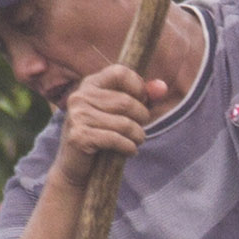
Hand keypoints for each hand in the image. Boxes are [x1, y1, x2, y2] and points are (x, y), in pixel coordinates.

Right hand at [53, 60, 171, 166]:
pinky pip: (116, 139)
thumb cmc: (101, 135)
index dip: (138, 87)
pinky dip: (129, 147)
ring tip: (136, 141)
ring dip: (138, 136)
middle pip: (126, 102)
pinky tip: (130, 151)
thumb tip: (163, 87)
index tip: (142, 102)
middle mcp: (80, 97)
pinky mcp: (79, 136)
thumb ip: (143, 97)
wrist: (75, 166)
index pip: (120, 72)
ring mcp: (77, 116)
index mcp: (90, 84)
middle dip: (142, 117)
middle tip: (141, 129)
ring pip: (124, 123)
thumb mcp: (120, 113)